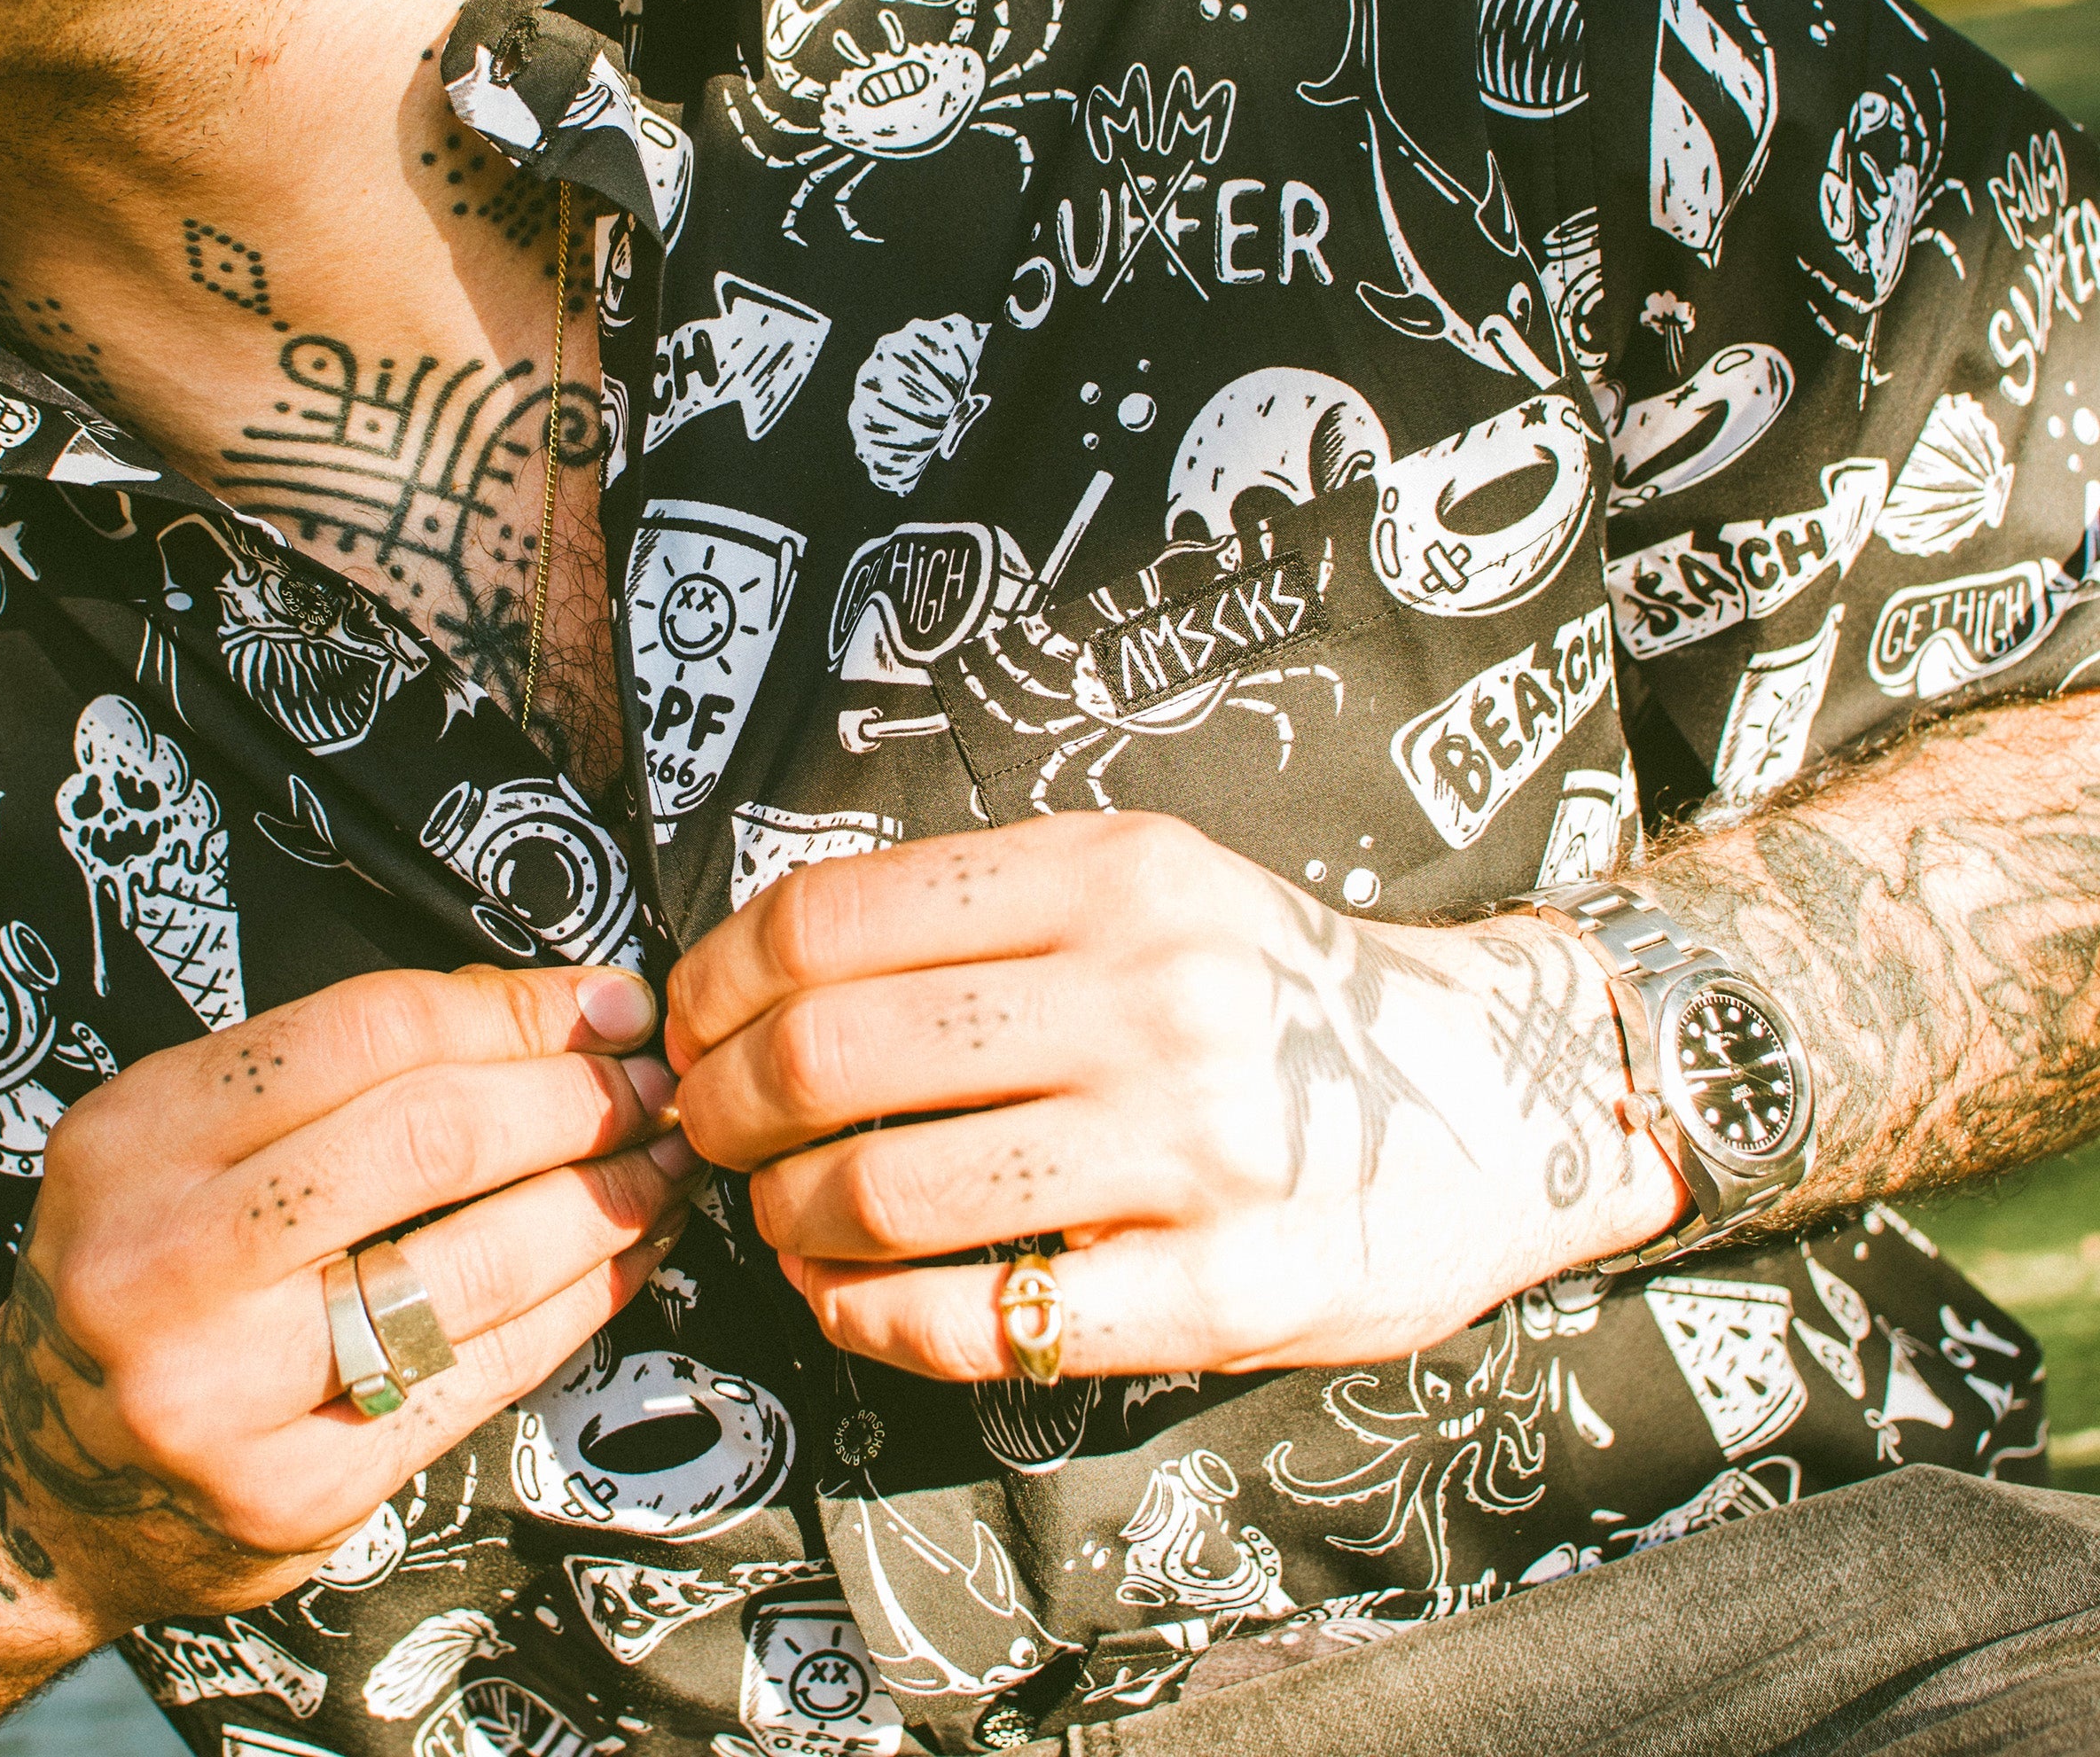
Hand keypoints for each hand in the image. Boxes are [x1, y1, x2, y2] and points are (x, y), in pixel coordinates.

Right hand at [0, 960, 701, 1635]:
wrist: (47, 1483)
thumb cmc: (160, 1266)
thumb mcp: (196, 1133)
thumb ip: (350, 1066)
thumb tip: (565, 1009)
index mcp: (139, 1136)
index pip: (373, 1030)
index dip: (521, 1011)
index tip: (614, 1007)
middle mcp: (165, 1262)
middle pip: (435, 1139)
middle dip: (582, 1101)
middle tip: (661, 1088)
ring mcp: (225, 1391)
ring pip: (480, 1261)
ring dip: (609, 1200)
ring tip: (669, 1165)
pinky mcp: (297, 1490)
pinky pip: (487, 1369)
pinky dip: (583, 1298)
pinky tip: (629, 1255)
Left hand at [667, 815, 1683, 1381]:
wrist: (1499, 1096)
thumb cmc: (1280, 989)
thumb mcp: (1155, 881)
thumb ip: (988, 906)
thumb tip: (770, 966)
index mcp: (1118, 870)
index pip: (834, 916)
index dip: (717, 979)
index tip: (693, 1020)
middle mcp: (1153, 994)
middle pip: (832, 1052)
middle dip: (722, 1102)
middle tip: (710, 1125)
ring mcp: (1191, 1150)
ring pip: (886, 1194)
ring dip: (785, 1215)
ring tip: (781, 1210)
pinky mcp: (1220, 1292)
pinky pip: (979, 1322)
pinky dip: (865, 1315)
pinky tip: (846, 1293)